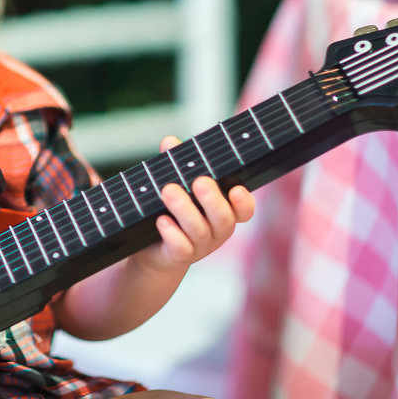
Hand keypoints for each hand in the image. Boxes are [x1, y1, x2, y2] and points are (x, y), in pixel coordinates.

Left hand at [133, 136, 255, 272]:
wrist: (153, 248)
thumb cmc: (172, 210)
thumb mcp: (176, 184)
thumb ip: (176, 163)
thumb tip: (170, 142)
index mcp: (223, 210)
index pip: (244, 210)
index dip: (244, 202)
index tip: (237, 189)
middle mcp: (216, 230)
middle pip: (223, 219)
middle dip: (212, 200)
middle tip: (199, 181)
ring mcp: (200, 246)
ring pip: (199, 231)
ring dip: (185, 210)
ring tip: (169, 191)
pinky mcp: (178, 256)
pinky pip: (181, 248)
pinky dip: (172, 233)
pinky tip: (162, 220)